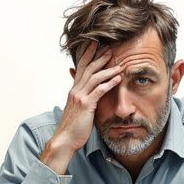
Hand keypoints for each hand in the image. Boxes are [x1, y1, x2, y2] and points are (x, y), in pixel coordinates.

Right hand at [40, 42, 122, 173]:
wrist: (65, 139)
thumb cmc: (72, 127)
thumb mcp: (76, 109)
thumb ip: (81, 99)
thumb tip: (86, 94)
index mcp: (74, 90)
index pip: (80, 68)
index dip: (87, 55)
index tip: (94, 44)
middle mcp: (75, 90)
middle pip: (88, 68)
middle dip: (98, 57)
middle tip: (109, 48)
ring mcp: (80, 97)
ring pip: (95, 77)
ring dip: (108, 69)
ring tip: (119, 63)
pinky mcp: (86, 105)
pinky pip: (99, 91)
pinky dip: (109, 83)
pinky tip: (118, 79)